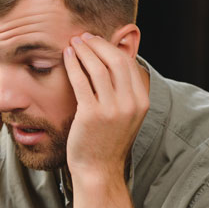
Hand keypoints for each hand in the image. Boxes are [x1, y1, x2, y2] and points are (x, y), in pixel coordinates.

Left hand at [63, 33, 148, 181]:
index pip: (128, 64)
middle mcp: (130, 104)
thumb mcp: (125, 116)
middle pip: (115, 60)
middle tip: (83, 37)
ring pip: (98, 67)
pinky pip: (81, 81)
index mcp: (141, 102)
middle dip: (98, 44)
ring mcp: (112, 110)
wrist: (98, 171)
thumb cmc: (107, 142)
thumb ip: (124, 93)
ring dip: (84, 50)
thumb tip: (113, 63)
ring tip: (73, 43)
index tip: (97, 41)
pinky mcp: (91, 114)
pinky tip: (67, 57)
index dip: (111, 48)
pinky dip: (73, 64)